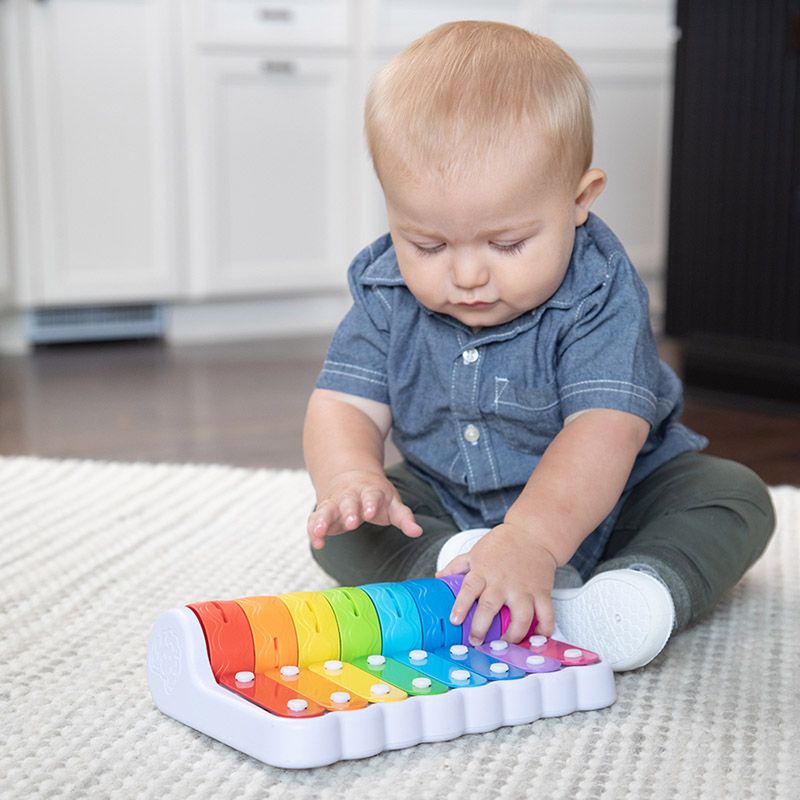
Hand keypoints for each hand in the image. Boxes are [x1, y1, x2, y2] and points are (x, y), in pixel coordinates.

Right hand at [307, 469, 421, 549]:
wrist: (350, 477)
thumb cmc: (377, 497)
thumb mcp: (392, 504)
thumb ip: (404, 518)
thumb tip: (417, 532)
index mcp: (370, 492)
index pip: (371, 496)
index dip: (370, 504)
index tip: (370, 513)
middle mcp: (350, 496)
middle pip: (348, 502)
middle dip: (349, 512)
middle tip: (351, 523)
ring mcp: (335, 504)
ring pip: (327, 510)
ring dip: (323, 520)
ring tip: (320, 531)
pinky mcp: (323, 513)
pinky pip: (315, 520)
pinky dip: (314, 530)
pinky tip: (317, 543)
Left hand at [435, 522, 557, 643]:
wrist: (532, 533)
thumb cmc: (502, 544)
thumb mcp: (475, 552)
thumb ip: (456, 566)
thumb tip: (439, 577)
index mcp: (483, 571)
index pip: (468, 588)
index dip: (461, 606)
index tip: (455, 620)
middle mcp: (502, 582)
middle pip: (490, 606)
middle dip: (481, 627)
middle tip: (476, 640)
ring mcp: (523, 588)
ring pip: (521, 616)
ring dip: (514, 634)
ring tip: (506, 643)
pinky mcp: (541, 592)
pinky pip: (546, 613)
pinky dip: (545, 628)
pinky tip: (539, 636)